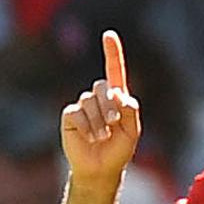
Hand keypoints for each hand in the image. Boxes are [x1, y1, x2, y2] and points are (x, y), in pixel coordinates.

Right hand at [61, 31, 141, 185]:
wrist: (101, 168)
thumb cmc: (119, 149)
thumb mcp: (132, 131)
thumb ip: (131, 112)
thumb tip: (121, 95)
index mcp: (116, 97)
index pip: (114, 70)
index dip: (112, 52)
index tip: (109, 35)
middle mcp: (98, 97)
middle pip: (103, 87)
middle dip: (110, 106)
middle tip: (114, 124)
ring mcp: (83, 105)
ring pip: (90, 101)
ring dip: (99, 122)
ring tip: (102, 137)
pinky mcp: (70, 115)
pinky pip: (77, 113)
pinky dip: (86, 127)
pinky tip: (90, 138)